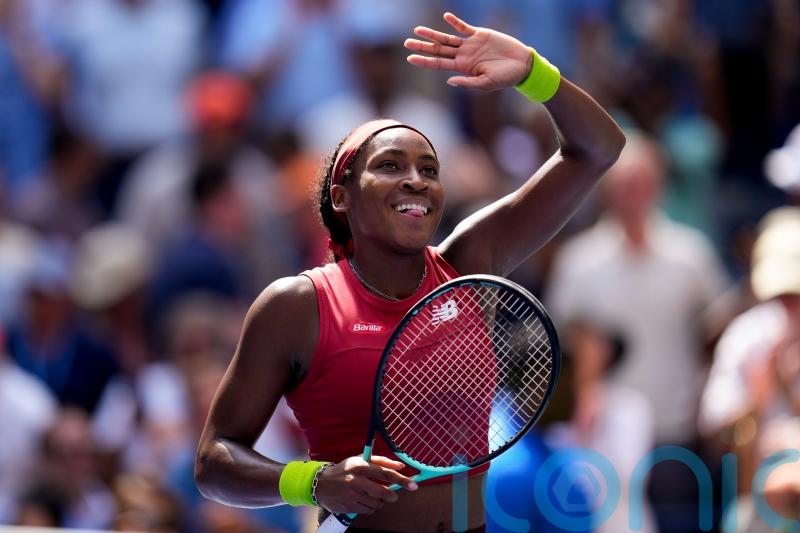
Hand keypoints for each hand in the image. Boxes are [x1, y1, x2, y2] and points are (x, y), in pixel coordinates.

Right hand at [314, 455, 417, 513]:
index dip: (400, 479)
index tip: (413, 485)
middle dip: (391, 496)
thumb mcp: (359, 460)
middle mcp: (355, 480)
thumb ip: (381, 461)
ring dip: (379, 502)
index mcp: (359, 466)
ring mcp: (351, 495)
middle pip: (382, 492)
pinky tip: (364, 501)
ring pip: (376, 503)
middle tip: (392, 496)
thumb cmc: (344, 470)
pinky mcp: (347, 507)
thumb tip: (401, 465)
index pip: (384, 473)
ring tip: (372, 496)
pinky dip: (370, 508)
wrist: (320, 484)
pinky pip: (367, 511)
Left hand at [404, 12, 531, 90]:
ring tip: (417, 30)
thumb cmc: (505, 78)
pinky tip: (446, 17)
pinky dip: (455, 22)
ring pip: (447, 38)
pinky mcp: (480, 34)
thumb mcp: (486, 84)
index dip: (424, 61)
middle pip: (438, 49)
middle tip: (407, 43)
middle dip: (423, 46)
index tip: (410, 58)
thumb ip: (467, 83)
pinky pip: (464, 27)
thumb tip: (449, 81)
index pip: (438, 64)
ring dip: (432, 34)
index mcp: (462, 68)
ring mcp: (470, 44)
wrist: (522, 65)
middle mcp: (463, 56)